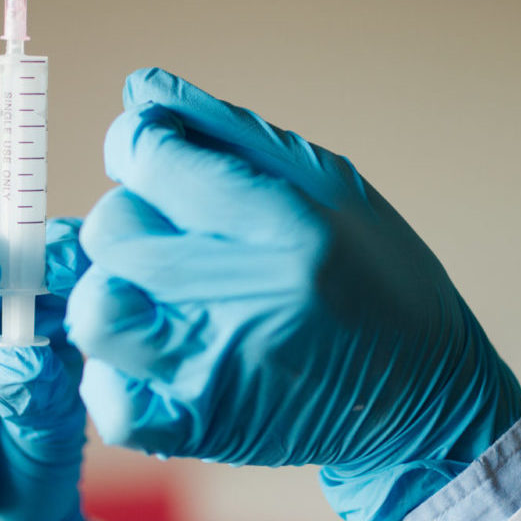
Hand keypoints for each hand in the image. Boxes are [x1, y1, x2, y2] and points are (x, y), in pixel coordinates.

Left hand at [65, 69, 520, 520]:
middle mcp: (249, 299)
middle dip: (134, 219)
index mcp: (289, 227)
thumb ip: (229, 131)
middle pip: (112, 229)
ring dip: (113, 291)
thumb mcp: (331, 183)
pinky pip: (106, 397)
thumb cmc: (378, 276)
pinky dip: (113, 370)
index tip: (161, 160)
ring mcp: (219, 372)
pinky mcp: (201, 431)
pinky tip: (157, 352)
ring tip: (157, 293)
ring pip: (95, 309)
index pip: (150, 159)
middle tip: (178, 236)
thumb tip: (138, 88)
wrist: (425, 396)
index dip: (141, 146)